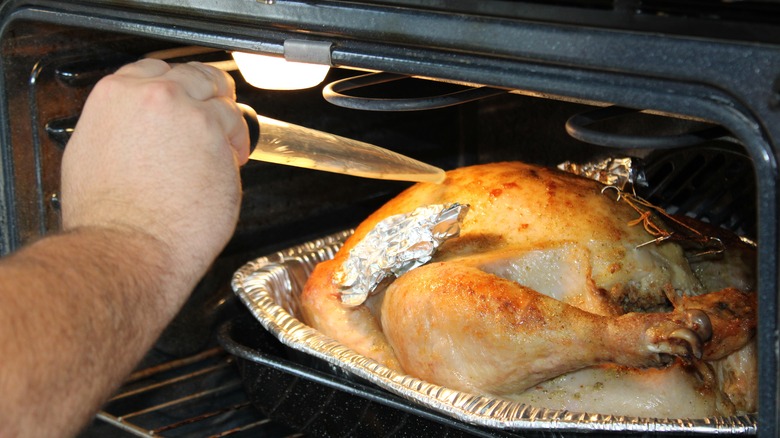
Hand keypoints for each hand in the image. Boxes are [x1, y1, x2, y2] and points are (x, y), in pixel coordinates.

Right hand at [60, 59, 248, 287]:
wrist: (130, 245)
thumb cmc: (108, 217)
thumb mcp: (91, 153)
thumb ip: (119, 127)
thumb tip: (135, 129)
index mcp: (116, 96)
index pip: (156, 70)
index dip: (177, 86)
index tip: (186, 98)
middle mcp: (154, 96)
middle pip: (195, 76)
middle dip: (210, 94)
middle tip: (218, 111)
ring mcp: (189, 114)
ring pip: (221, 101)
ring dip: (228, 121)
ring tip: (228, 145)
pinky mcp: (217, 135)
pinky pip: (239, 128)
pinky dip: (239, 143)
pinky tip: (232, 161)